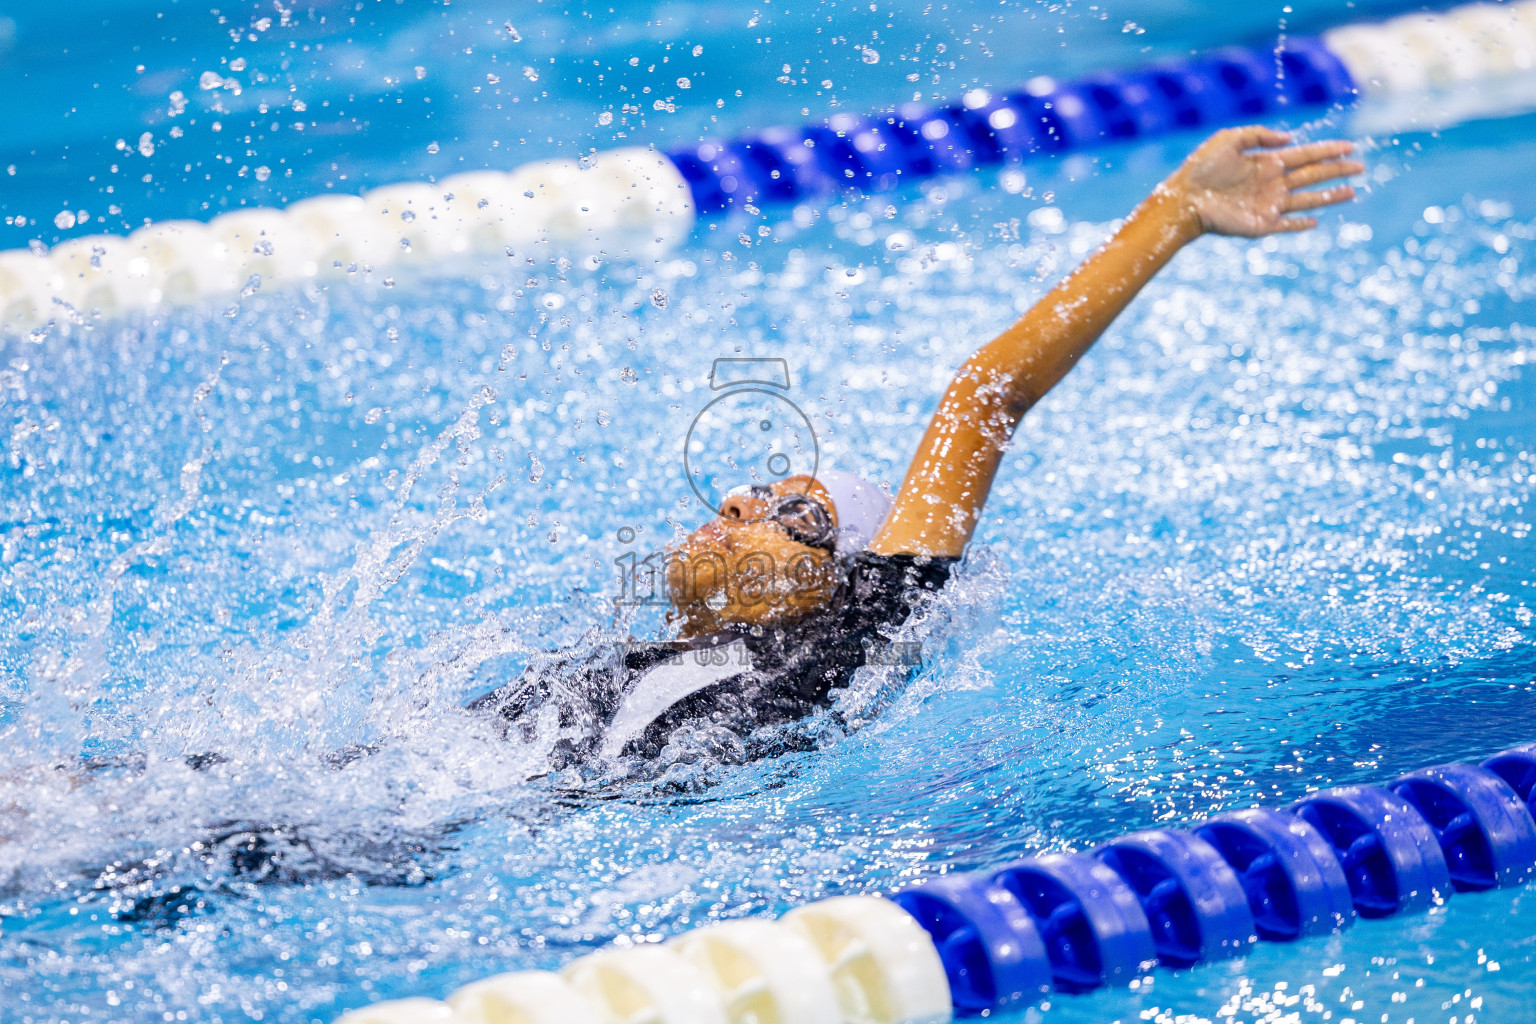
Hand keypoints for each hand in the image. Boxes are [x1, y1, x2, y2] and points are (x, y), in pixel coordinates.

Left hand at [1163, 126, 1363, 237]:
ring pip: (1307, 200)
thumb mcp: (1229, 139)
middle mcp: (1272, 183)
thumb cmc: (1201, 167)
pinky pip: (1286, 225)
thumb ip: (1259, 135)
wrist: (1183, 199)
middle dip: (1338, 171)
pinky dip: (1300, 224)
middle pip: (1313, 176)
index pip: (1306, 155)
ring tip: (1353, 192)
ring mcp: (1268, 205)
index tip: (1350, 147)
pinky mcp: (1261, 225)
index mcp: (1267, 162)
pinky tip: (1316, 221)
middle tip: (1362, 167)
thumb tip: (1288, 140)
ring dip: (1330, 196)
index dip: (1328, 150)